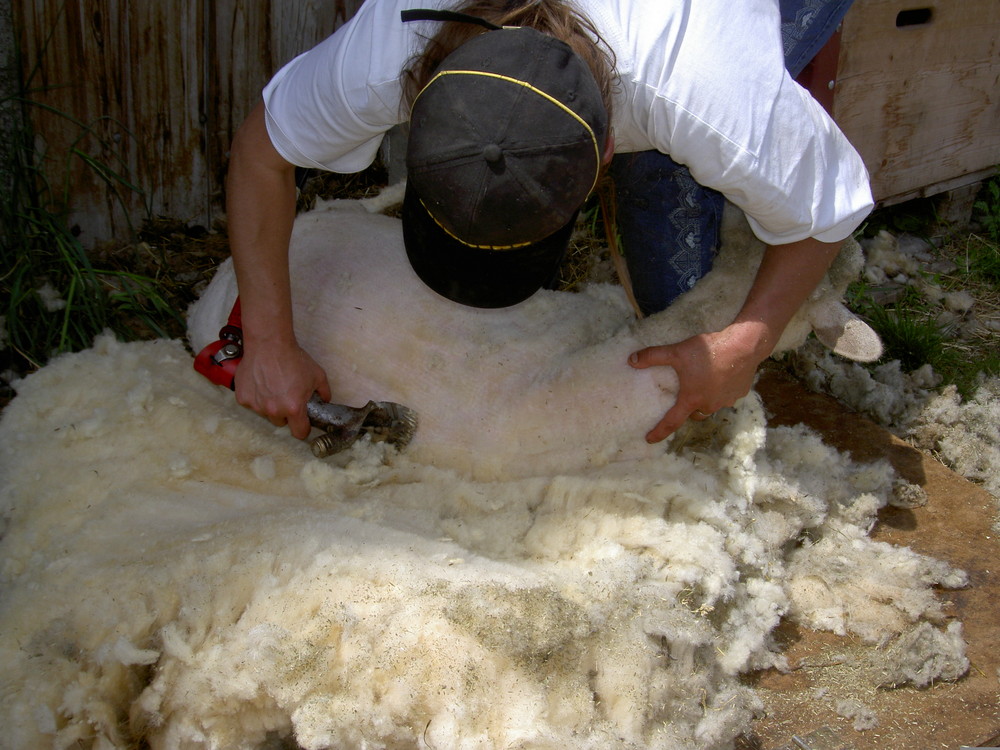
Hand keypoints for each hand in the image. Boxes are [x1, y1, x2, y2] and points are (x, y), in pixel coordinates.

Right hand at [234, 340, 331, 439]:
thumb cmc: (292, 358)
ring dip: (269, 405)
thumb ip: (324, 391)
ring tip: (273, 386)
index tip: (303, 424)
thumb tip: (325, 399)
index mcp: (293, 408)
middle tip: (287, 396)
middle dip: (285, 413)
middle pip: (281, 422)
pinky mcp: (243, 398)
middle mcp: (274, 410)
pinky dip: (256, 396)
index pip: (299, 432)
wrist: (269, 344)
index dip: (303, 429)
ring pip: (265, 413)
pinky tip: (261, 382)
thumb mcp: (317, 375)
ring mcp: (257, 405)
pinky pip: (252, 403)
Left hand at [628, 322, 766, 441]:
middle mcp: (709, 405)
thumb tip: (631, 361)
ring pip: (712, 406)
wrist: (744, 346)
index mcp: (692, 399)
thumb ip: (653, 356)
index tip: (650, 439)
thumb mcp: (676, 352)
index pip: (672, 422)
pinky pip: (727, 396)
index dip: (659, 431)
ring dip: (706, 399)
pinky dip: (722, 390)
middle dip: (687, 410)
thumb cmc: (709, 351)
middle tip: (684, 398)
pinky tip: (722, 376)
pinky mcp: (740, 392)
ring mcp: (727, 400)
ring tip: (703, 383)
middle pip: (694, 414)